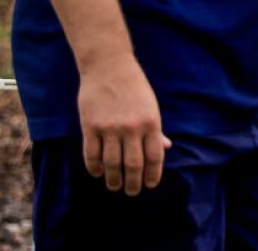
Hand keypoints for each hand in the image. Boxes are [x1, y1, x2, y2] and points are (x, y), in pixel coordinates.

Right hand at [77, 54, 171, 194]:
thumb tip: (167, 148)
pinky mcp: (90, 126)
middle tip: (132, 192)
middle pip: (133, 165)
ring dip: (113, 179)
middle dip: (133, 183)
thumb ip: (156, 129)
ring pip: (112, 164)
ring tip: (114, 186)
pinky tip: (98, 173)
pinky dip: (94, 168)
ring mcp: (110, 128)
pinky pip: (92, 154)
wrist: (109, 66)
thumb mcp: (151, 105)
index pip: (154, 157)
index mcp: (151, 122)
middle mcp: (132, 128)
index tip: (150, 185)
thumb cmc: (134, 86)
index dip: (153, 175)